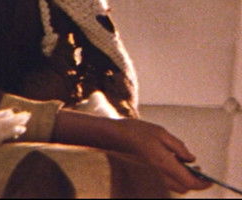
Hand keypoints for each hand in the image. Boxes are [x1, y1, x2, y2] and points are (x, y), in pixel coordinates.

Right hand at [52, 109, 211, 193]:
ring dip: (181, 177)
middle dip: (192, 180)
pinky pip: (164, 180)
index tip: (209, 178)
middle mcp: (158, 174)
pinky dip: (170, 174)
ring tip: (181, 161)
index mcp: (164, 164)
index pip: (190, 182)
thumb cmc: (133, 131)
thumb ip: (178, 146)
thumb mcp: (160, 132)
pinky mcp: (145, 174)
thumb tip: (191, 159)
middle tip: (195, 167)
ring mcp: (150, 176)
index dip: (202, 182)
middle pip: (183, 187)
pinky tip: (166, 160)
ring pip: (173, 185)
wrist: (110, 137)